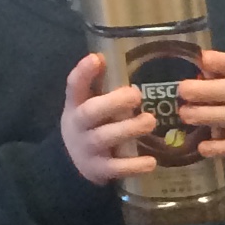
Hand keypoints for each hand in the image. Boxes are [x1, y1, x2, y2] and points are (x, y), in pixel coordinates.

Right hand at [58, 53, 160, 185]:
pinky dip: (134, 165)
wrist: (73, 163)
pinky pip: (116, 168)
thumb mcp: (87, 103)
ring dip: (128, 129)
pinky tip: (152, 161)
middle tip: (136, 94)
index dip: (83, 72)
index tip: (96, 58)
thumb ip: (97, 83)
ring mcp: (88, 149)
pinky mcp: (99, 170)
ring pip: (105, 138)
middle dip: (113, 102)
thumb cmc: (90, 124)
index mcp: (75, 105)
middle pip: (91, 112)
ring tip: (150, 121)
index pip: (74, 86)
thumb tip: (105, 54)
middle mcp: (78, 126)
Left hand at [177, 49, 224, 158]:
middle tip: (182, 91)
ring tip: (184, 115)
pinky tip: (202, 148)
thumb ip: (203, 75)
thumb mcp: (219, 82)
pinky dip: (219, 148)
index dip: (219, 62)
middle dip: (207, 91)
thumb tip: (174, 66)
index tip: (204, 58)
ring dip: (207, 116)